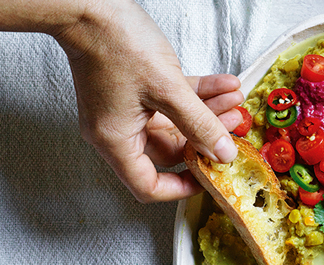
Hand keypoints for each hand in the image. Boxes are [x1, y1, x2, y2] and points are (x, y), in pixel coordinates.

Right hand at [55, 0, 241, 201]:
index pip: (148, 185)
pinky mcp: (134, 89)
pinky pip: (170, 100)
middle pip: (170, 149)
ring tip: (235, 100)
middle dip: (206, 137)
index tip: (210, 178)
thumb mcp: (167, 89)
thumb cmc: (115, 43)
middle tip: (235, 127)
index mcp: (115, 141)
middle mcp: (118, 130)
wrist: (88, 4)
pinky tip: (223, 84)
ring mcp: (126, 109)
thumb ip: (199, 124)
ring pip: (175, 122)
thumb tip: (222, 153)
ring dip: (207, 112)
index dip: (182, 188)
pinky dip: (196, 94)